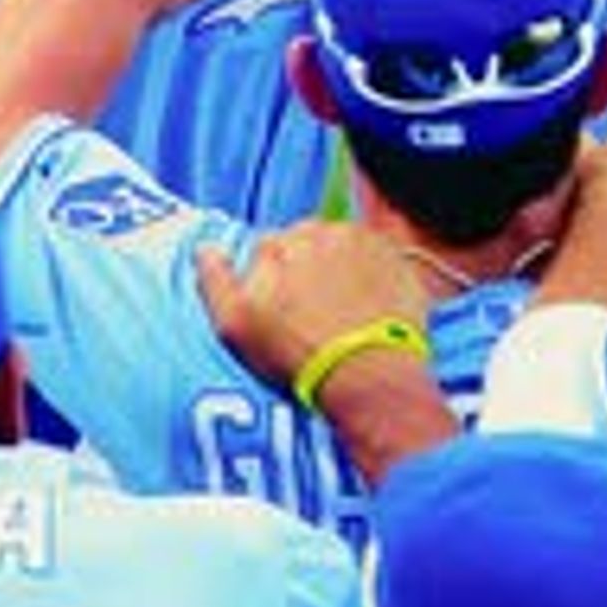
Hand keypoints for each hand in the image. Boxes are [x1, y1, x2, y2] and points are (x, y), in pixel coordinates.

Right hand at [198, 219, 430, 391]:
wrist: (366, 375)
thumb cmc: (298, 354)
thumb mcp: (236, 325)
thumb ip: (215, 281)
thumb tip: (205, 249)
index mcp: (282, 242)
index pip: (268, 248)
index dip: (272, 281)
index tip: (281, 311)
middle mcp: (326, 231)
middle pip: (309, 244)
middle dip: (308, 271)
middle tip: (313, 315)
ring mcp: (368, 243)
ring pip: (345, 250)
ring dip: (343, 272)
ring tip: (344, 315)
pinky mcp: (401, 261)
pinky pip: (381, 261)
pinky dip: (375, 279)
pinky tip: (370, 311)